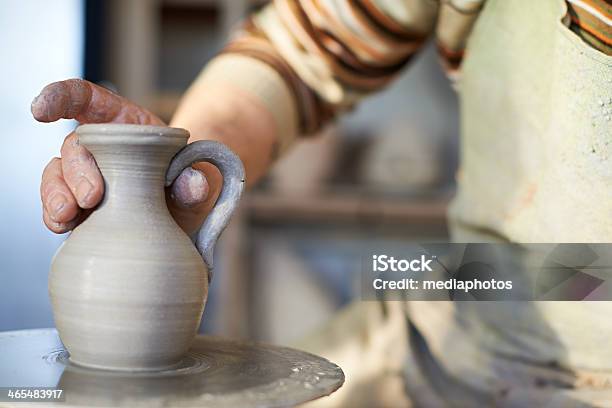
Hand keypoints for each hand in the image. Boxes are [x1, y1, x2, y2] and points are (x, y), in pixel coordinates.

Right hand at [33, 79, 211, 233]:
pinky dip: (54, 215)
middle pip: (74, 145)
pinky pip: (57, 204)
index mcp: (126, 124)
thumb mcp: (200, 181)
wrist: (184, 219)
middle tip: (91, 198)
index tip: (40, 110)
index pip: (87, 98)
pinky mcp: (79, 205)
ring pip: (56, 174)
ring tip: (66, 216)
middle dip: (76, 170)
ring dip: (56, 194)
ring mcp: (86, 176)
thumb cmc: (189, 187)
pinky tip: (61, 226)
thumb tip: (193, 184)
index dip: (61, 97)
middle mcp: (100, 146)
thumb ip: (196, 181)